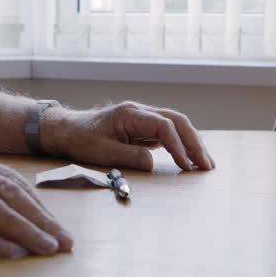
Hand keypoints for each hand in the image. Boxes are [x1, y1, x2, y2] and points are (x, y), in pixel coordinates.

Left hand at [40, 101, 214, 171]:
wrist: (68, 130)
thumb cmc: (81, 140)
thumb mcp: (101, 152)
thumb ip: (128, 156)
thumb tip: (153, 163)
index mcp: (130, 114)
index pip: (163, 126)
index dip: (177, 145)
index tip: (185, 165)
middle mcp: (140, 111)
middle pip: (177, 121)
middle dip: (194, 143)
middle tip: (207, 165)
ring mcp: (143, 118)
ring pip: (176, 125)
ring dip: (192, 143)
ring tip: (205, 163)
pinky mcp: (143, 127)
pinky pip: (169, 132)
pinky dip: (182, 145)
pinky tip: (190, 159)